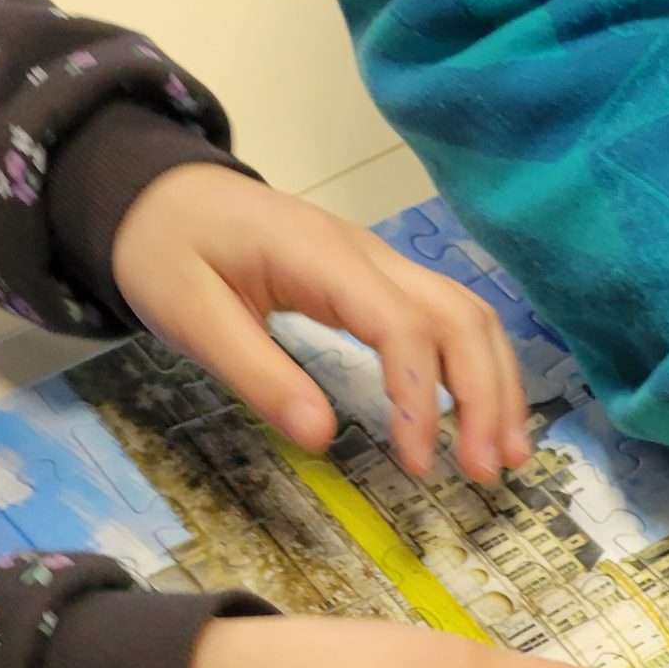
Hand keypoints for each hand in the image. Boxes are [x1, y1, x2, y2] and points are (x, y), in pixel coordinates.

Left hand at [113, 165, 530, 482]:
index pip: (401, 323)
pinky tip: (482, 417)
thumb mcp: (190, 316)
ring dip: (496, 385)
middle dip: (485, 396)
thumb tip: (321, 438)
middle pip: (460, 317)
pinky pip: (449, 320)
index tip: (420, 464)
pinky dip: (477, 370)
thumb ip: (258, 374)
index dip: (420, 397)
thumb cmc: (169, 250)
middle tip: (486, 472)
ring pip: (468, 316)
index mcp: (320, 256)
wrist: (163, 196)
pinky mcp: (380, 284)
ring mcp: (381, 266)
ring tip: (505, 456)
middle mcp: (369, 254)